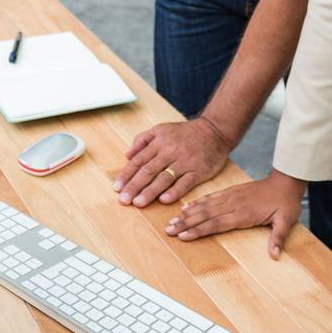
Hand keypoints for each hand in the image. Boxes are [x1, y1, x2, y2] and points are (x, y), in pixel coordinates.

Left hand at [114, 114, 230, 207]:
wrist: (214, 131)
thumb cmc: (185, 133)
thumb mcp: (161, 129)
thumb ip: (142, 140)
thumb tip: (127, 155)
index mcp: (159, 143)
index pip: (139, 161)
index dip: (127, 175)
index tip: (117, 188)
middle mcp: (170, 152)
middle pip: (148, 171)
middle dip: (134, 186)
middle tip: (124, 200)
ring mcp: (185, 162)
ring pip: (164, 178)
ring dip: (150, 191)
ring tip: (138, 202)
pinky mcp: (198, 171)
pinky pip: (185, 182)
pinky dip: (175, 191)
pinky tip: (164, 200)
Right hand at [165, 170, 305, 257]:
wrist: (286, 182)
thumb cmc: (286, 203)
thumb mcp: (286, 221)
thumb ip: (278, 238)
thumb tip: (275, 255)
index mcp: (244, 213)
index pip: (216, 224)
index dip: (199, 230)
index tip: (184, 236)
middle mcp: (233, 204)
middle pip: (205, 215)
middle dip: (186, 223)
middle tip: (169, 230)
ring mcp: (230, 196)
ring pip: (205, 206)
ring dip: (187, 214)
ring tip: (172, 221)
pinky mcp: (231, 192)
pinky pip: (210, 197)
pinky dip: (197, 202)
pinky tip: (187, 207)